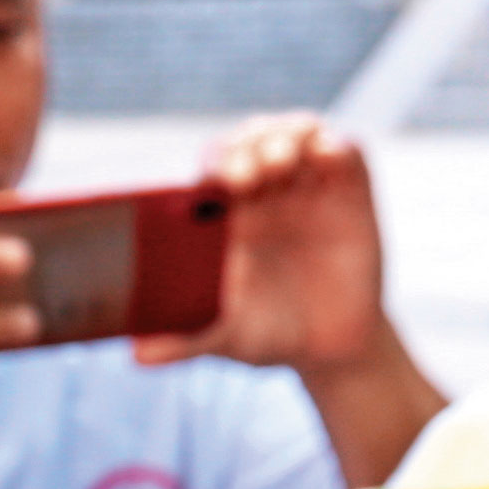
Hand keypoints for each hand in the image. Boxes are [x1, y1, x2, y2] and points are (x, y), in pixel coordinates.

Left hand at [146, 117, 395, 379]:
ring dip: (285, 136)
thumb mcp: (226, 340)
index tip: (215, 185)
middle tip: (243, 175)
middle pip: (251, 140)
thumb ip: (185, 341)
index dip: (215, 165)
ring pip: (294, 133)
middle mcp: (265, 190)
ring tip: (279, 161)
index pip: (214, 167)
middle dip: (246, 146)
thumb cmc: (268, 337)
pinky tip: (326, 155)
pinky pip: (344, 149)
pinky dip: (335, 144)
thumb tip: (138, 355)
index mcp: (227, 213)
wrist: (330, 348)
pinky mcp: (350, 188)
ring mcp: (308, 184)